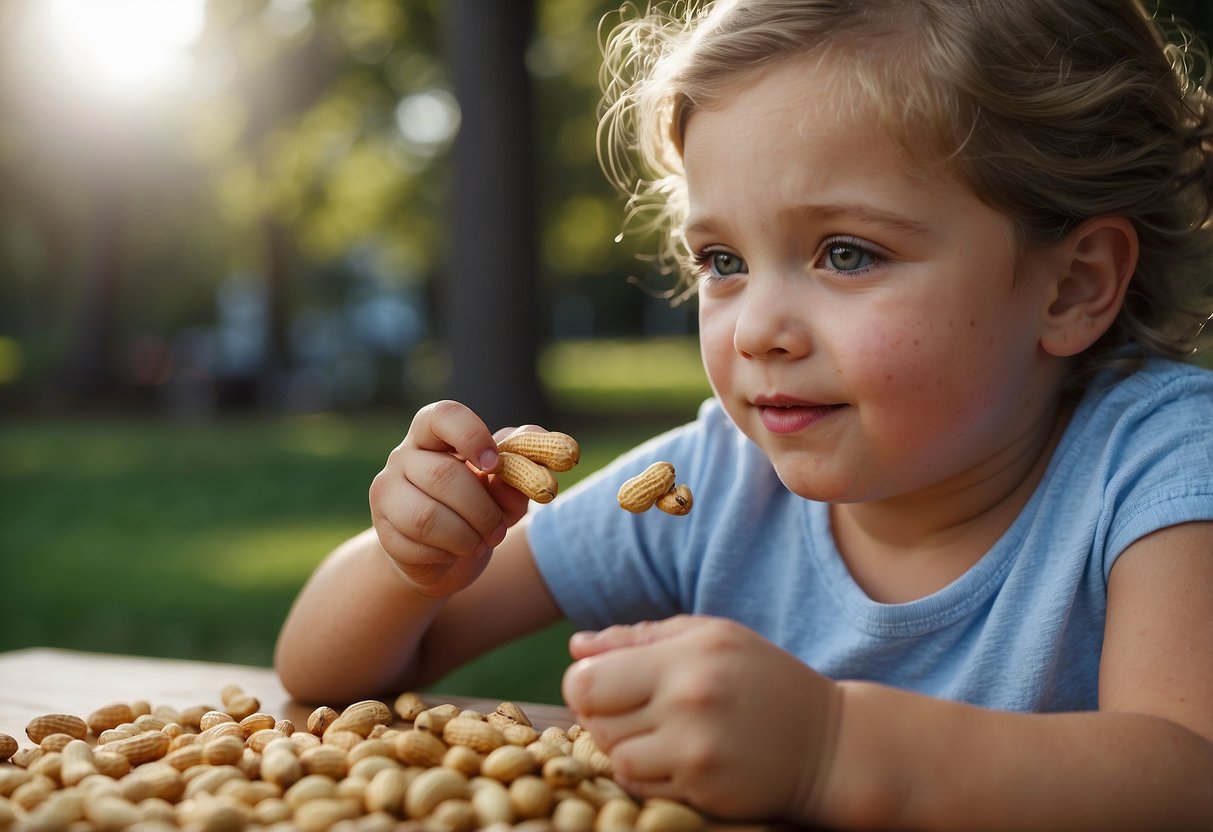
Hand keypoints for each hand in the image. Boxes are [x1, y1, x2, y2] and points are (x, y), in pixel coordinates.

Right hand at [369, 400, 531, 597]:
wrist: (446, 556)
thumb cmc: (477, 509)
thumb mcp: (506, 490)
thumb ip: (521, 473)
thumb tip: (536, 469)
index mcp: (434, 435)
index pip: (444, 416)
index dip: (472, 436)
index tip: (495, 463)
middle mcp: (403, 457)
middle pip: (443, 475)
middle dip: (482, 509)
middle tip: (500, 529)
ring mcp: (387, 495)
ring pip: (428, 517)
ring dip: (467, 537)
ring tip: (481, 543)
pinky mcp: (384, 532)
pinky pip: (418, 547)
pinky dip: (448, 555)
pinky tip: (453, 553)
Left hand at [562, 615, 840, 821]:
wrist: (828, 743)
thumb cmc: (762, 678)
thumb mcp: (709, 636)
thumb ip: (639, 637)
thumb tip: (577, 648)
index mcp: (685, 655)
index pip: (589, 681)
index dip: (584, 685)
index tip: (603, 687)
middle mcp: (687, 700)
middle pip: (595, 719)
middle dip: (601, 716)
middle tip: (631, 711)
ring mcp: (695, 749)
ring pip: (615, 756)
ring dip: (624, 747)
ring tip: (656, 734)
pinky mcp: (703, 788)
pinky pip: (640, 785)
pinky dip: (646, 774)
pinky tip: (675, 757)